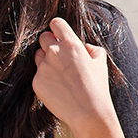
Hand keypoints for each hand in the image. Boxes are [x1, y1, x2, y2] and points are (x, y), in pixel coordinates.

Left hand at [31, 17, 115, 133]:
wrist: (89, 113)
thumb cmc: (97, 88)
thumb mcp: (100, 62)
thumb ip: (91, 48)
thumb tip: (84, 46)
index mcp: (71, 44)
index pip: (56, 23)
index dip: (57, 29)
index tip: (59, 35)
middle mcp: (54, 52)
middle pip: (43, 37)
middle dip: (50, 43)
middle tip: (60, 57)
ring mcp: (43, 67)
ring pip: (38, 56)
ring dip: (46, 60)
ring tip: (60, 75)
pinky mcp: (36, 81)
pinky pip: (37, 74)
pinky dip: (45, 78)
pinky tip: (57, 88)